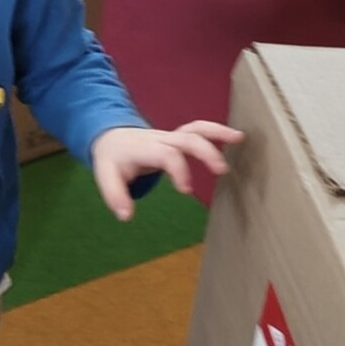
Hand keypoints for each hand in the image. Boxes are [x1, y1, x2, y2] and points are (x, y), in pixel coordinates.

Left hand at [89, 121, 243, 219]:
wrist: (111, 137)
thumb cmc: (113, 159)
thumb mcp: (105, 176)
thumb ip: (115, 195)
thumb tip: (126, 216)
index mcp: (144, 148)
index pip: (166, 154)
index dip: (179, 170)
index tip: (186, 190)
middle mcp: (160, 139)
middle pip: (186, 138)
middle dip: (205, 152)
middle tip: (221, 171)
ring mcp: (170, 136)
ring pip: (195, 129)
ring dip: (217, 133)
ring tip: (239, 139)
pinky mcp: (177, 138)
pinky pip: (198, 130)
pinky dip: (216, 131)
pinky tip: (236, 137)